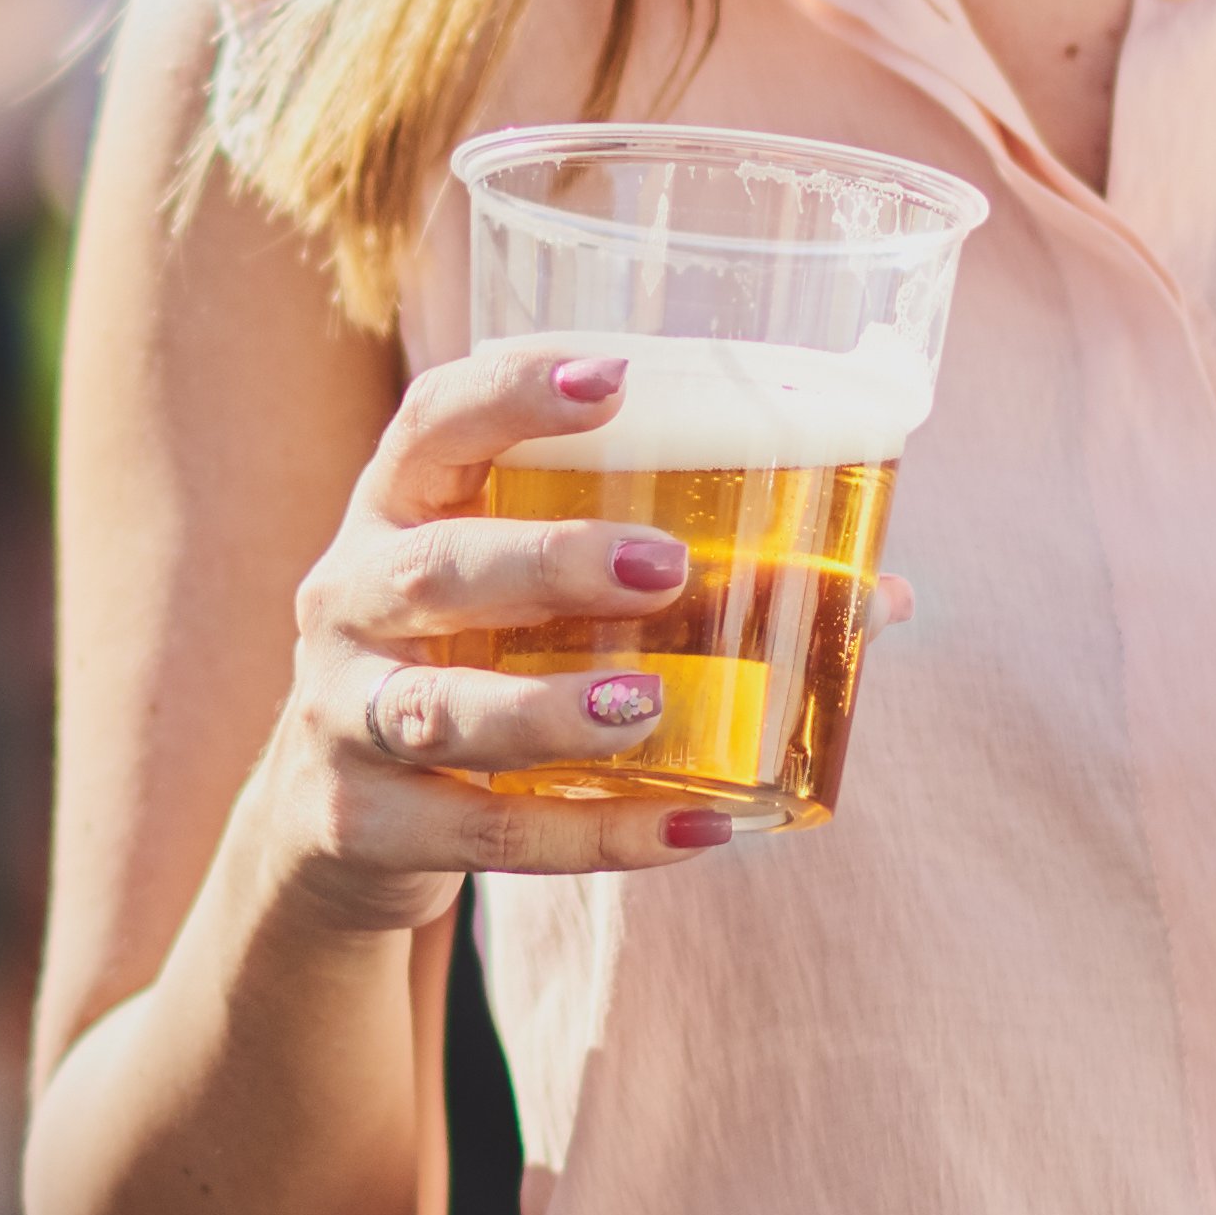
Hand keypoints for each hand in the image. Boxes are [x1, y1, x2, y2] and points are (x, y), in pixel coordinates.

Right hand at [263, 344, 752, 941]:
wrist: (338, 820)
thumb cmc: (477, 661)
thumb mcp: (529, 602)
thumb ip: (681, 581)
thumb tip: (877, 597)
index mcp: (400, 506)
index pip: (435, 420)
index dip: (513, 391)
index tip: (613, 379)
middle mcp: (350, 595)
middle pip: (435, 566)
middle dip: (549, 561)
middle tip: (666, 567)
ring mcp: (342, 712)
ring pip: (438, 708)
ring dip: (546, 707)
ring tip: (648, 706)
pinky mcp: (363, 821)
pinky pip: (482, 828)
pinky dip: (592, 834)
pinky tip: (691, 830)